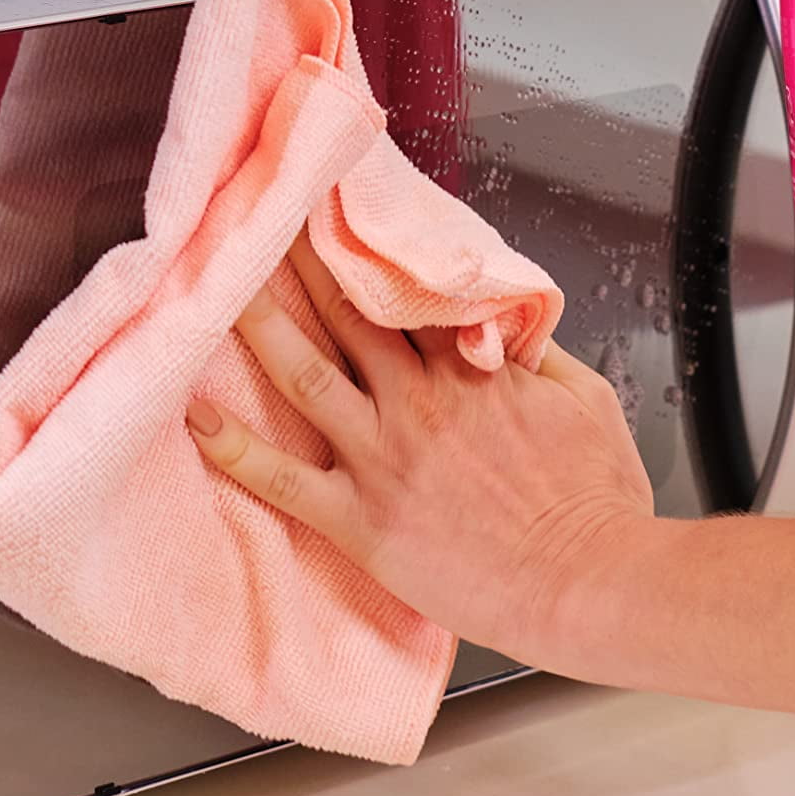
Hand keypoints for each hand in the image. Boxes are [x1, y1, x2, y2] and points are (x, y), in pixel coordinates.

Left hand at [186, 233, 655, 662]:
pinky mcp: (362, 518)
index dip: (368, 250)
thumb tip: (508, 325)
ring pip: (305, 372)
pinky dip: (234, 447)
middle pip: (347, 312)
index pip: (407, 292)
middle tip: (264, 218)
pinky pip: (283, 479)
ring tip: (218, 288)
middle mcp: (419, 400)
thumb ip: (539, 352)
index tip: (337, 214)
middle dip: (303, 261)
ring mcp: (385, 456)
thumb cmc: (598, 501)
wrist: (590, 581)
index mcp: (471, 368)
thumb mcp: (587, 399)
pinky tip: (196, 414)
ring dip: (257, 325)